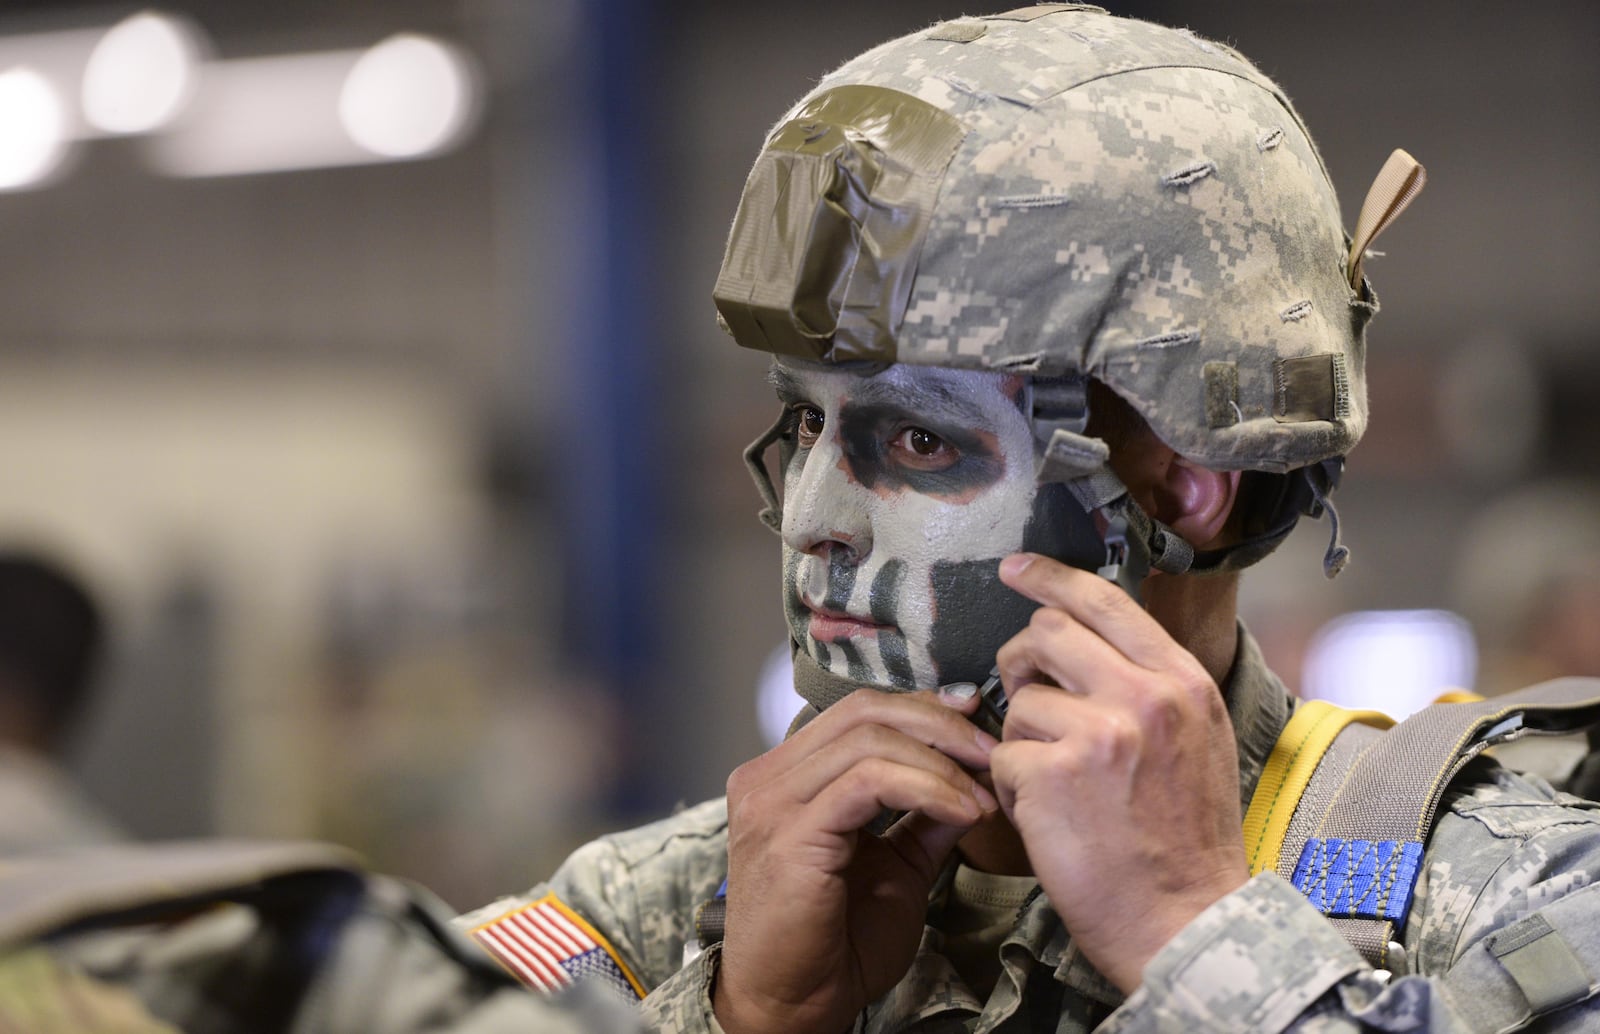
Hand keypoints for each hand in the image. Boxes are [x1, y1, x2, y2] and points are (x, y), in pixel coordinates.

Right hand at [714, 687, 998, 1033]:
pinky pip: (868, 783)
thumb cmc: (836, 946)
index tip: (976, 723)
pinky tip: (962, 812)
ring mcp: (771, 803)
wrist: (794, 1007)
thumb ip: (924, 818)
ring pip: (869, 740)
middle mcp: (767, 779)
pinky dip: (927, 789)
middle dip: (939, 724)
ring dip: (941, 762)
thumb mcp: (896, 866)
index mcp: (783, 777)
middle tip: (989, 751)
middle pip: (863, 711)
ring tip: (982, 795)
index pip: (858, 711)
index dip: (923, 708)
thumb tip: (972, 779)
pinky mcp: (788, 834)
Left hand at [989, 553, 1248, 992]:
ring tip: (1057, 787)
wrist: (1188, 924)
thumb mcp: (1198, 742)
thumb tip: (1089, 640)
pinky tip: (1047, 819)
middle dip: (1020, 661)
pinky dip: (1013, 789)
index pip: (1105, 600)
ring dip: (1022, 740)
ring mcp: (1097, 734)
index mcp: (1182, 682)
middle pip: (1045, 634)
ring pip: (1019, 701)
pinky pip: (1003, 757)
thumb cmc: (1187, 843)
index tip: (1015, 568)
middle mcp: (1144, 696)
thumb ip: (1150, 686)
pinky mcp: (1052, 775)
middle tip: (1021, 694)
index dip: (1051, 577)